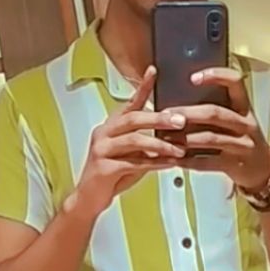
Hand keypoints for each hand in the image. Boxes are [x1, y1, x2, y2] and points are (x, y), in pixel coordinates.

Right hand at [65, 67, 185, 220]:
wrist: (89, 200)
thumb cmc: (112, 175)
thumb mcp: (132, 155)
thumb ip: (147, 144)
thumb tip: (172, 135)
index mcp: (110, 127)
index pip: (129, 103)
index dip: (142, 87)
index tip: (154, 71)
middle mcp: (103, 133)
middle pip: (132, 119)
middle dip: (158, 119)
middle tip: (180, 120)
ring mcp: (101, 149)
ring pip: (134, 140)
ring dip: (160, 144)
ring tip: (179, 149)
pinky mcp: (103, 168)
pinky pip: (133, 163)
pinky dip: (154, 163)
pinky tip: (168, 165)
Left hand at [177, 67, 269, 191]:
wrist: (263, 168)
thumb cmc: (242, 138)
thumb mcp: (236, 119)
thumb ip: (216, 109)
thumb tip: (180, 100)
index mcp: (244, 107)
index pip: (235, 82)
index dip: (216, 76)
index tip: (193, 77)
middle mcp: (245, 124)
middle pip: (215, 113)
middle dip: (188, 113)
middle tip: (166, 114)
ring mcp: (242, 145)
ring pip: (210, 138)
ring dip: (184, 138)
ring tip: (165, 137)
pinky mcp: (234, 164)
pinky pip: (208, 162)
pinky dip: (188, 161)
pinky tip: (174, 159)